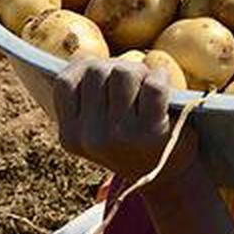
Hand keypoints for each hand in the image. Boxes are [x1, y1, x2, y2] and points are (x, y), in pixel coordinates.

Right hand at [52, 59, 197, 183]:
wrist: (169, 179)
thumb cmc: (131, 141)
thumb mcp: (96, 128)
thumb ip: (84, 97)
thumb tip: (80, 55)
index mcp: (71, 136)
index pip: (65, 81)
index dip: (87, 69)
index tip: (104, 80)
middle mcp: (90, 138)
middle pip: (97, 70)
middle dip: (118, 66)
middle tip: (133, 81)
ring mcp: (120, 136)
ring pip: (124, 72)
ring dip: (139, 70)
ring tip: (146, 83)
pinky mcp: (151, 133)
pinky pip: (153, 85)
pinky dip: (160, 76)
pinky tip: (164, 86)